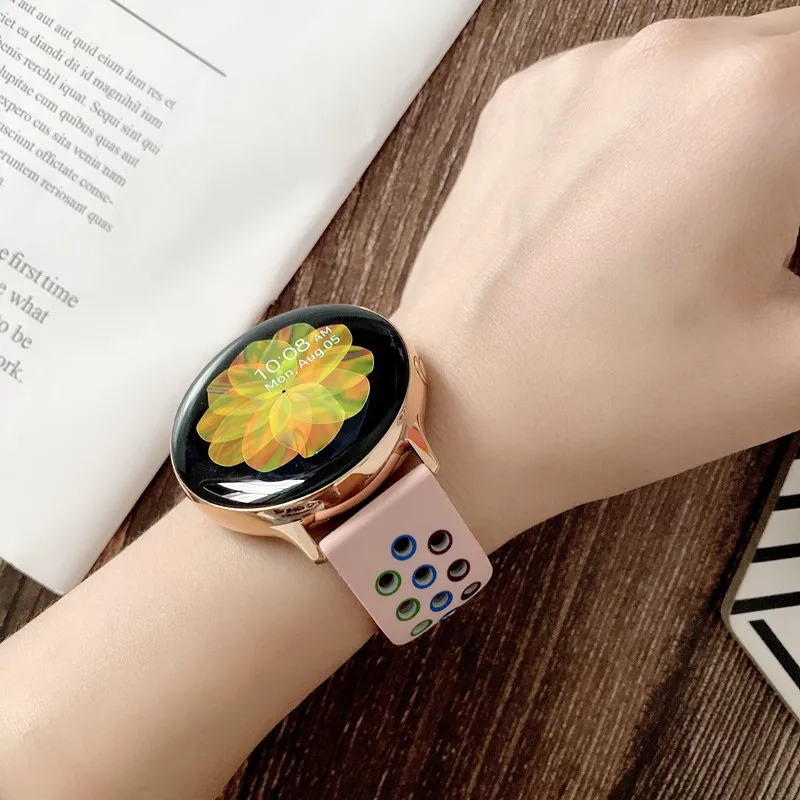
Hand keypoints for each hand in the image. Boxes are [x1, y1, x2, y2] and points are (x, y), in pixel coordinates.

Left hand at [394, 9, 799, 551]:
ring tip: (699, 234)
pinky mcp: (525, 103)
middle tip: (766, 242)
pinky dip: (650, 132)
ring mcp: (581, 73)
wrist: (465, 413)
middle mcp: (666, 57)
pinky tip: (625, 216)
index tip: (787, 249)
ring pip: (711, 71)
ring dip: (734, 132)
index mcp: (754, 102)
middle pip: (791, 64)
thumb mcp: (796, 360)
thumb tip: (797, 244)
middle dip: (793, 148)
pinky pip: (623, 88)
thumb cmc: (610, 398)